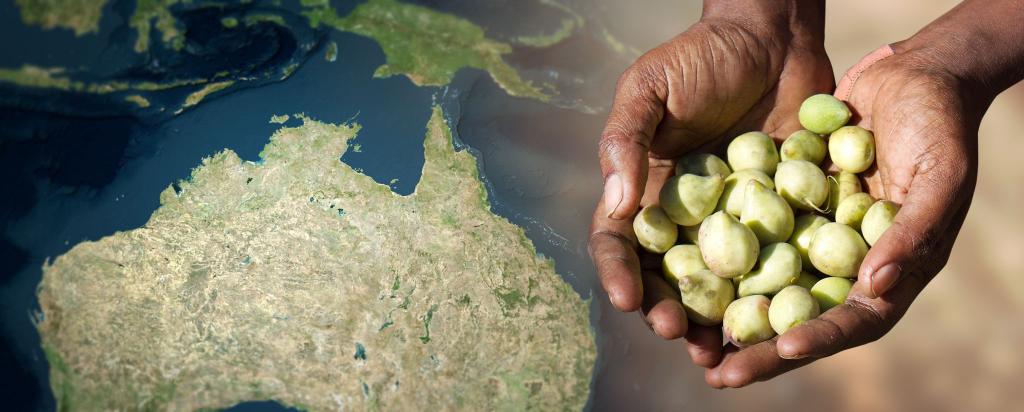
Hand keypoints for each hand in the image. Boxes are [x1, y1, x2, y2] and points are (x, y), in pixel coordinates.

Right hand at [589, 1, 831, 366]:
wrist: (774, 38)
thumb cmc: (701, 56)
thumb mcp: (650, 86)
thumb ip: (626, 139)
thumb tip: (617, 202)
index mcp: (642, 192)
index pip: (619, 243)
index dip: (618, 274)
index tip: (626, 298)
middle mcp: (682, 218)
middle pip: (667, 279)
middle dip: (668, 311)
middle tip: (680, 333)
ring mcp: (731, 225)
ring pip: (718, 287)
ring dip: (717, 322)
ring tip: (725, 350)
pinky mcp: (779, 222)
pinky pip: (773, 266)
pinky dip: (773, 297)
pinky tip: (780, 321)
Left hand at [704, 45, 981, 387]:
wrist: (911, 73)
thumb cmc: (940, 123)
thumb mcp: (941, 175)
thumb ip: (912, 235)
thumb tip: (873, 291)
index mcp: (891, 269)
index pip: (853, 319)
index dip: (818, 338)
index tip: (779, 350)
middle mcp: (846, 262)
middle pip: (800, 316)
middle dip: (759, 348)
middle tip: (716, 374)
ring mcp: (812, 236)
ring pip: (766, 285)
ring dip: (730, 312)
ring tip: (687, 338)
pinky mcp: (784, 206)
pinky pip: (749, 238)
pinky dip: (719, 255)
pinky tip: (679, 269)